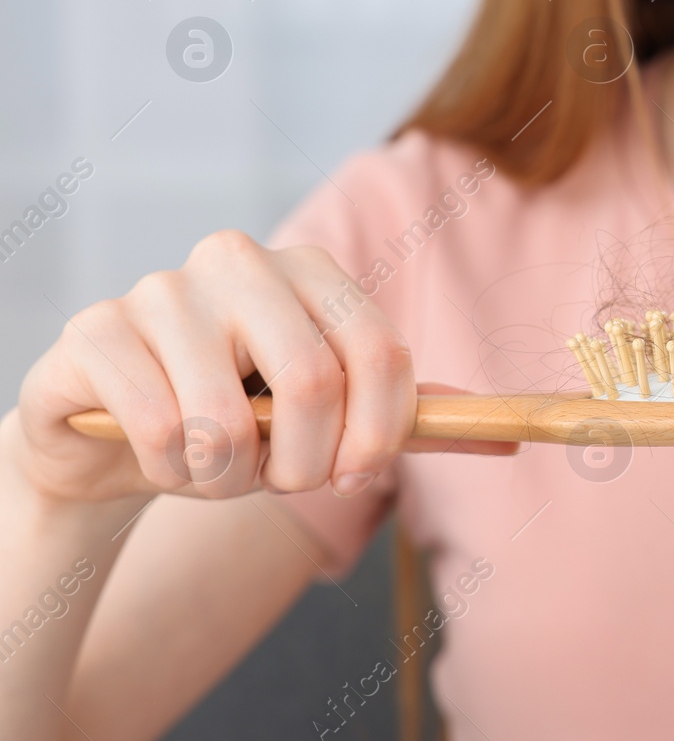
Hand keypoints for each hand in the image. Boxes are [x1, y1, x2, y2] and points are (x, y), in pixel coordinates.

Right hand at [7, 230, 507, 505]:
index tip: (357, 474)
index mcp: (312, 271)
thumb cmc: (240, 419)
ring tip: (213, 469)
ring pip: (225, 419)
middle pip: (314, 381)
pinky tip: (158, 456)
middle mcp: (240, 259)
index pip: (381, 350)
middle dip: (304, 464)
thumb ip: (405, 419)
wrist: (118, 434)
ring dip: (227, 479)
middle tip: (279, 481)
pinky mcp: (95, 332)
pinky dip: (168, 472)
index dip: (381, 430)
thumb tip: (510, 439)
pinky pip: (157, 429)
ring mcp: (161, 289)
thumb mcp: (330, 418)